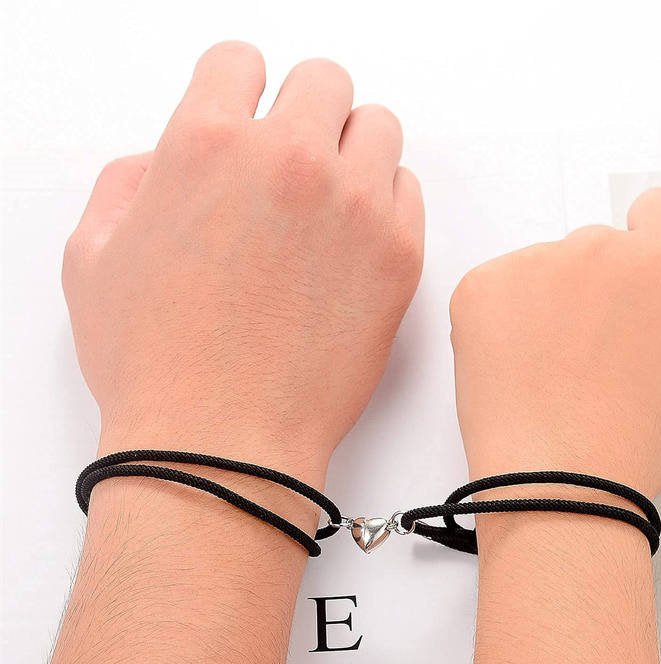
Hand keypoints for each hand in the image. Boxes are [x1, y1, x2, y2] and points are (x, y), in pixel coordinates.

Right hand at [62, 42, 423, 476]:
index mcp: (207, 143)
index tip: (245, 118)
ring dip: (352, 152)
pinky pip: (409, 192)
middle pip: (323, 82)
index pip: (239, 62)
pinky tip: (354, 243)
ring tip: (327, 204)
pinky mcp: (400, 256)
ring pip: (378, 128)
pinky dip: (385, 203)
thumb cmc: (156, 366)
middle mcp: (290, 160)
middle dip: (304, 113)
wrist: (222, 446)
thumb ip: (129, 186)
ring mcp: (354, 207)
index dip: (238, 90)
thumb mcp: (94, 259)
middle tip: (291, 162)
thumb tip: (165, 165)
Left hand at [449, 188, 660, 498]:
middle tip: (582, 353)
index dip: (647, 247)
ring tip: (545, 369)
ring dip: (543, 303)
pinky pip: (496, 288)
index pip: (659, 210)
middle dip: (591, 289)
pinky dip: (499, 318)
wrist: (558, 479)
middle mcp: (600, 247)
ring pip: (542, 270)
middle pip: (595, 248)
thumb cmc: (629, 437)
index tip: (627, 285)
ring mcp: (535, 262)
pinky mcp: (482, 284)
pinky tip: (511, 366)